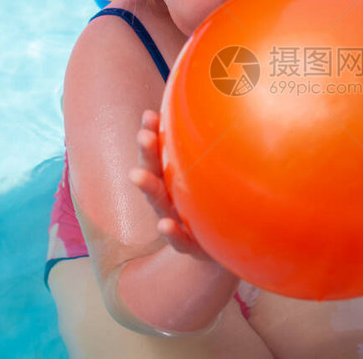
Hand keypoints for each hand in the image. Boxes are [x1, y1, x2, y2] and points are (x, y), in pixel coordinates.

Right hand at [129, 109, 211, 260]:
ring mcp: (179, 222)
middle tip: (142, 135)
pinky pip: (181, 241)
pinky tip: (164, 225)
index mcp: (174, 182)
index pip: (160, 155)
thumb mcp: (212, 180)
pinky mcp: (192, 246)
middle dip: (148, 155)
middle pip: (156, 174)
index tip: (149, 116)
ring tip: (136, 175)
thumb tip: (220, 110)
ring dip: (148, 188)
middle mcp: (171, 200)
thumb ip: (211, 155)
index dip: (153, 138)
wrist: (226, 251)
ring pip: (161, 204)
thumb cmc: (214, 207)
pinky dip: (172, 233)